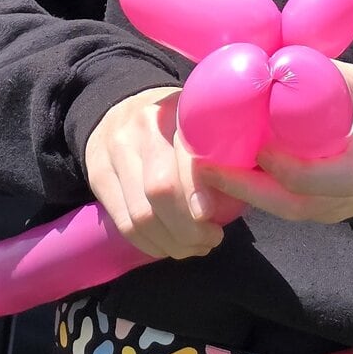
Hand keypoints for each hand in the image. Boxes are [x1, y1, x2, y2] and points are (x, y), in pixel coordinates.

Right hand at [84, 85, 225, 261]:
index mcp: (177, 111)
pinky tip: (167, 245)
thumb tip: (253, 191)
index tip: (210, 217)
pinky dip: (149, 244)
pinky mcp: (99, 175)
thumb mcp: (202, 123)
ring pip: (140, 213)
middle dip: (188, 229)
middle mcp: (143, 127)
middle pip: (159, 189)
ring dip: (171, 243)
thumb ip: (226, 152)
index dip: (195, 190)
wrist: (119, 106)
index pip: (184, 154)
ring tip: (192, 247)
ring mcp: (115, 151)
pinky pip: (123, 223)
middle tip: (210, 240)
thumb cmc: (177, 124)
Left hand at [201, 62, 352, 224]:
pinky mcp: (305, 208)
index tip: (261, 148)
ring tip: (201, 167)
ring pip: (276, 209)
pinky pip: (274, 204)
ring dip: (237, 190)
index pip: (324, 180)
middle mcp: (340, 199)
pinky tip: (217, 170)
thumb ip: (328, 75)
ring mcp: (322, 210)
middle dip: (245, 188)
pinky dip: (245, 188)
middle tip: (206, 165)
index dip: (290, 168)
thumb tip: (274, 57)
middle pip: (289, 204)